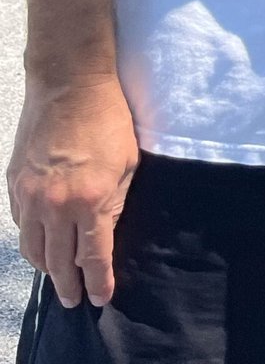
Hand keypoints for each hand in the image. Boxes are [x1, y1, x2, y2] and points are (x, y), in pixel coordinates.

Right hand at [8, 75, 139, 307]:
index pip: (93, 256)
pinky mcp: (14, 185)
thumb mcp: (128, 162)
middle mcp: (56, 206)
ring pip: (33, 249)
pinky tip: (43, 243)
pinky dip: (32, 240)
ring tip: (58, 277)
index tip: (100, 298)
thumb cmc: (109, 119)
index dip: (98, 281)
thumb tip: (105, 233)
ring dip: (46, 267)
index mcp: (91, 201)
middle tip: (74, 300)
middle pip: (58, 261)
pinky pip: (22, 226)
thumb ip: (116, 203)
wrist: (70, 85)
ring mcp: (30, 197)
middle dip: (68, 285)